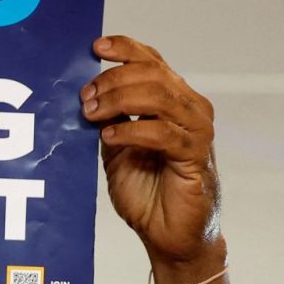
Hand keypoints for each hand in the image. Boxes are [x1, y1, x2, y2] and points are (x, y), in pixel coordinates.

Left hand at [81, 36, 221, 274]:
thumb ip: (111, 120)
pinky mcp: (196, 157)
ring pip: (159, 96)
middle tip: (86, 97)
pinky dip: (131, 130)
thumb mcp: (118, 149)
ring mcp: (197, 131)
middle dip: (113, 80)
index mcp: (175, 100)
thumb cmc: (148, 194)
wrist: (169, 236)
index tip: (95, 47)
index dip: (125, 48)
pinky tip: (110, 136)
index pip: (152, 61)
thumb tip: (88, 95)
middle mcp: (191, 109)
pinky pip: (162, 132)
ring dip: (119, 100)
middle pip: (153, 73)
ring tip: (93, 115)